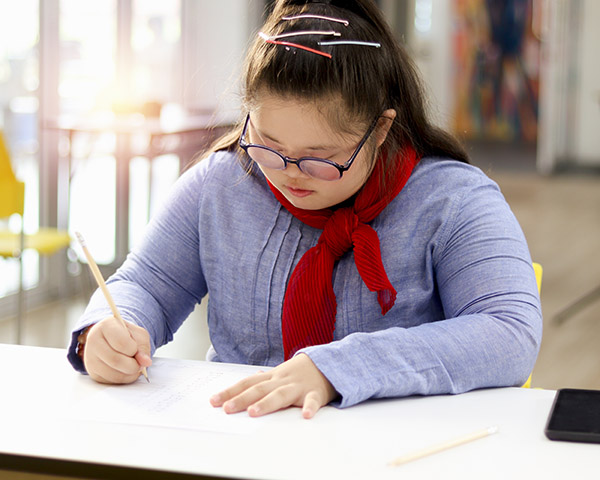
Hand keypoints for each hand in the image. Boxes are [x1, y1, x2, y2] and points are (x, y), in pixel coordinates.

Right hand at [83, 316, 151, 383]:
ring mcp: (90, 358)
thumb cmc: (127, 335)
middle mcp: (93, 340)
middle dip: (133, 365)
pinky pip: (111, 380)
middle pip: (115, 360)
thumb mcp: (139, 335)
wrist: (114, 340)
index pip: (121, 342)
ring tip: (134, 365)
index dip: (133, 349)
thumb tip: (145, 362)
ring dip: (130, 373)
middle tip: (139, 362)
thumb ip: (143, 347)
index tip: (135, 348)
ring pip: (113, 373)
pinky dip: (124, 378)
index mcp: (106, 326)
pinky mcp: (93, 372)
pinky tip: (126, 370)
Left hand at [209, 353, 337, 418]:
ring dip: (267, 403)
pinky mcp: (315, 393)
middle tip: (227, 408)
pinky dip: (309, 407)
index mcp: (272, 377)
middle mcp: (282, 381)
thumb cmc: (299, 372)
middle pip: (259, 389)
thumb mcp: (279, 373)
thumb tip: (248, 380)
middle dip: (242, 399)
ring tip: (254, 412)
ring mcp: (298, 387)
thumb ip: (264, 378)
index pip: (247, 383)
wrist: (327, 363)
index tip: (213, 401)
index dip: (230, 392)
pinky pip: (312, 401)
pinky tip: (305, 416)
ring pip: (281, 395)